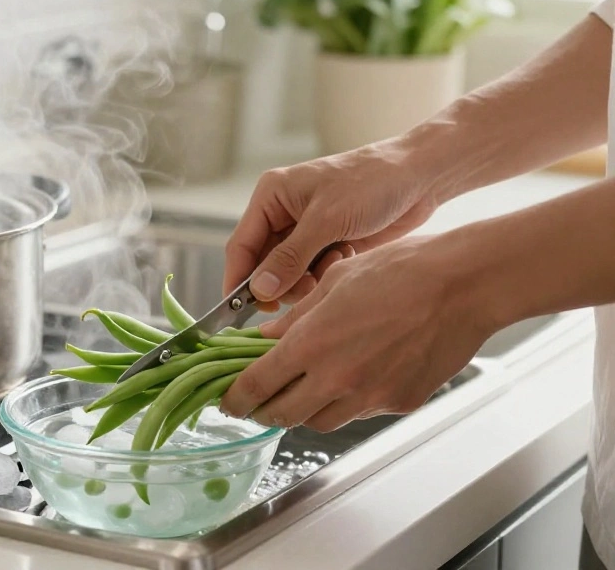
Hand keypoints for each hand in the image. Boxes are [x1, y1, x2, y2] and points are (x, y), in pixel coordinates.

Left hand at [219, 236, 499, 431]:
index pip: (257, 386)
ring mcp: (370, 395)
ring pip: (320, 420)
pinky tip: (352, 377)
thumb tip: (267, 337)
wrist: (464, 285)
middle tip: (257, 403)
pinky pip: (359, 412)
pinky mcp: (399, 402)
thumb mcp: (335, 281)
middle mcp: (337, 377)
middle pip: (283, 415)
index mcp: (312, 343)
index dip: (235, 399)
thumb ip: (296, 317)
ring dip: (305, 410)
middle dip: (263, 412)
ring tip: (304, 389)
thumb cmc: (402, 271)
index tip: (228, 401)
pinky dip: (347, 402)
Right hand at [224, 141, 438, 308]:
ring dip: (307, 280)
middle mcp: (283, 215)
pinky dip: (325, 275)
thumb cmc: (372, 182)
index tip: (239, 311)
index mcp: (271, 197)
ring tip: (334, 263)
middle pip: (262, 266)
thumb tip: (259, 290)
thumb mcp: (327, 219)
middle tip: (306, 289)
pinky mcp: (327, 246)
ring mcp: (305, 232)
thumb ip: (289, 257)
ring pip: (287, 275)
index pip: (241, 246)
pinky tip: (347, 257)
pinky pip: (312, 274)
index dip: (238, 280)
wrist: (421, 176)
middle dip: (281, 283)